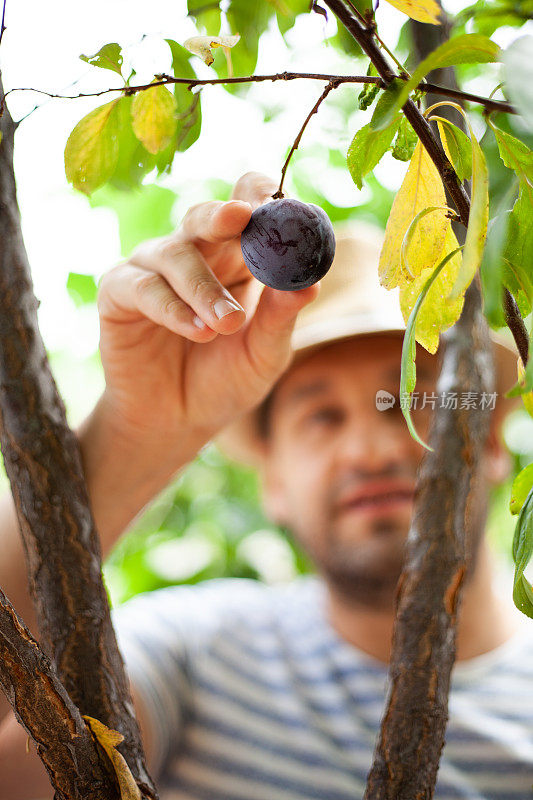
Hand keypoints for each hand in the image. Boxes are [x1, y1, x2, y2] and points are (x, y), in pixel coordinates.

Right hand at [96, 172, 319, 445]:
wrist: (177, 423)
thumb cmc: (226, 380)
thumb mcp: (264, 354)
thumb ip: (281, 317)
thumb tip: (311, 283)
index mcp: (237, 257)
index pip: (248, 206)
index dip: (264, 198)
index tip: (284, 205)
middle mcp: (194, 253)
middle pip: (207, 215)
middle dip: (225, 214)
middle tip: (244, 218)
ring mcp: (153, 269)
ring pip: (176, 253)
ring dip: (204, 288)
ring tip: (226, 324)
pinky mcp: (119, 293)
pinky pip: (143, 287)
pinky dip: (173, 308)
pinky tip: (198, 332)